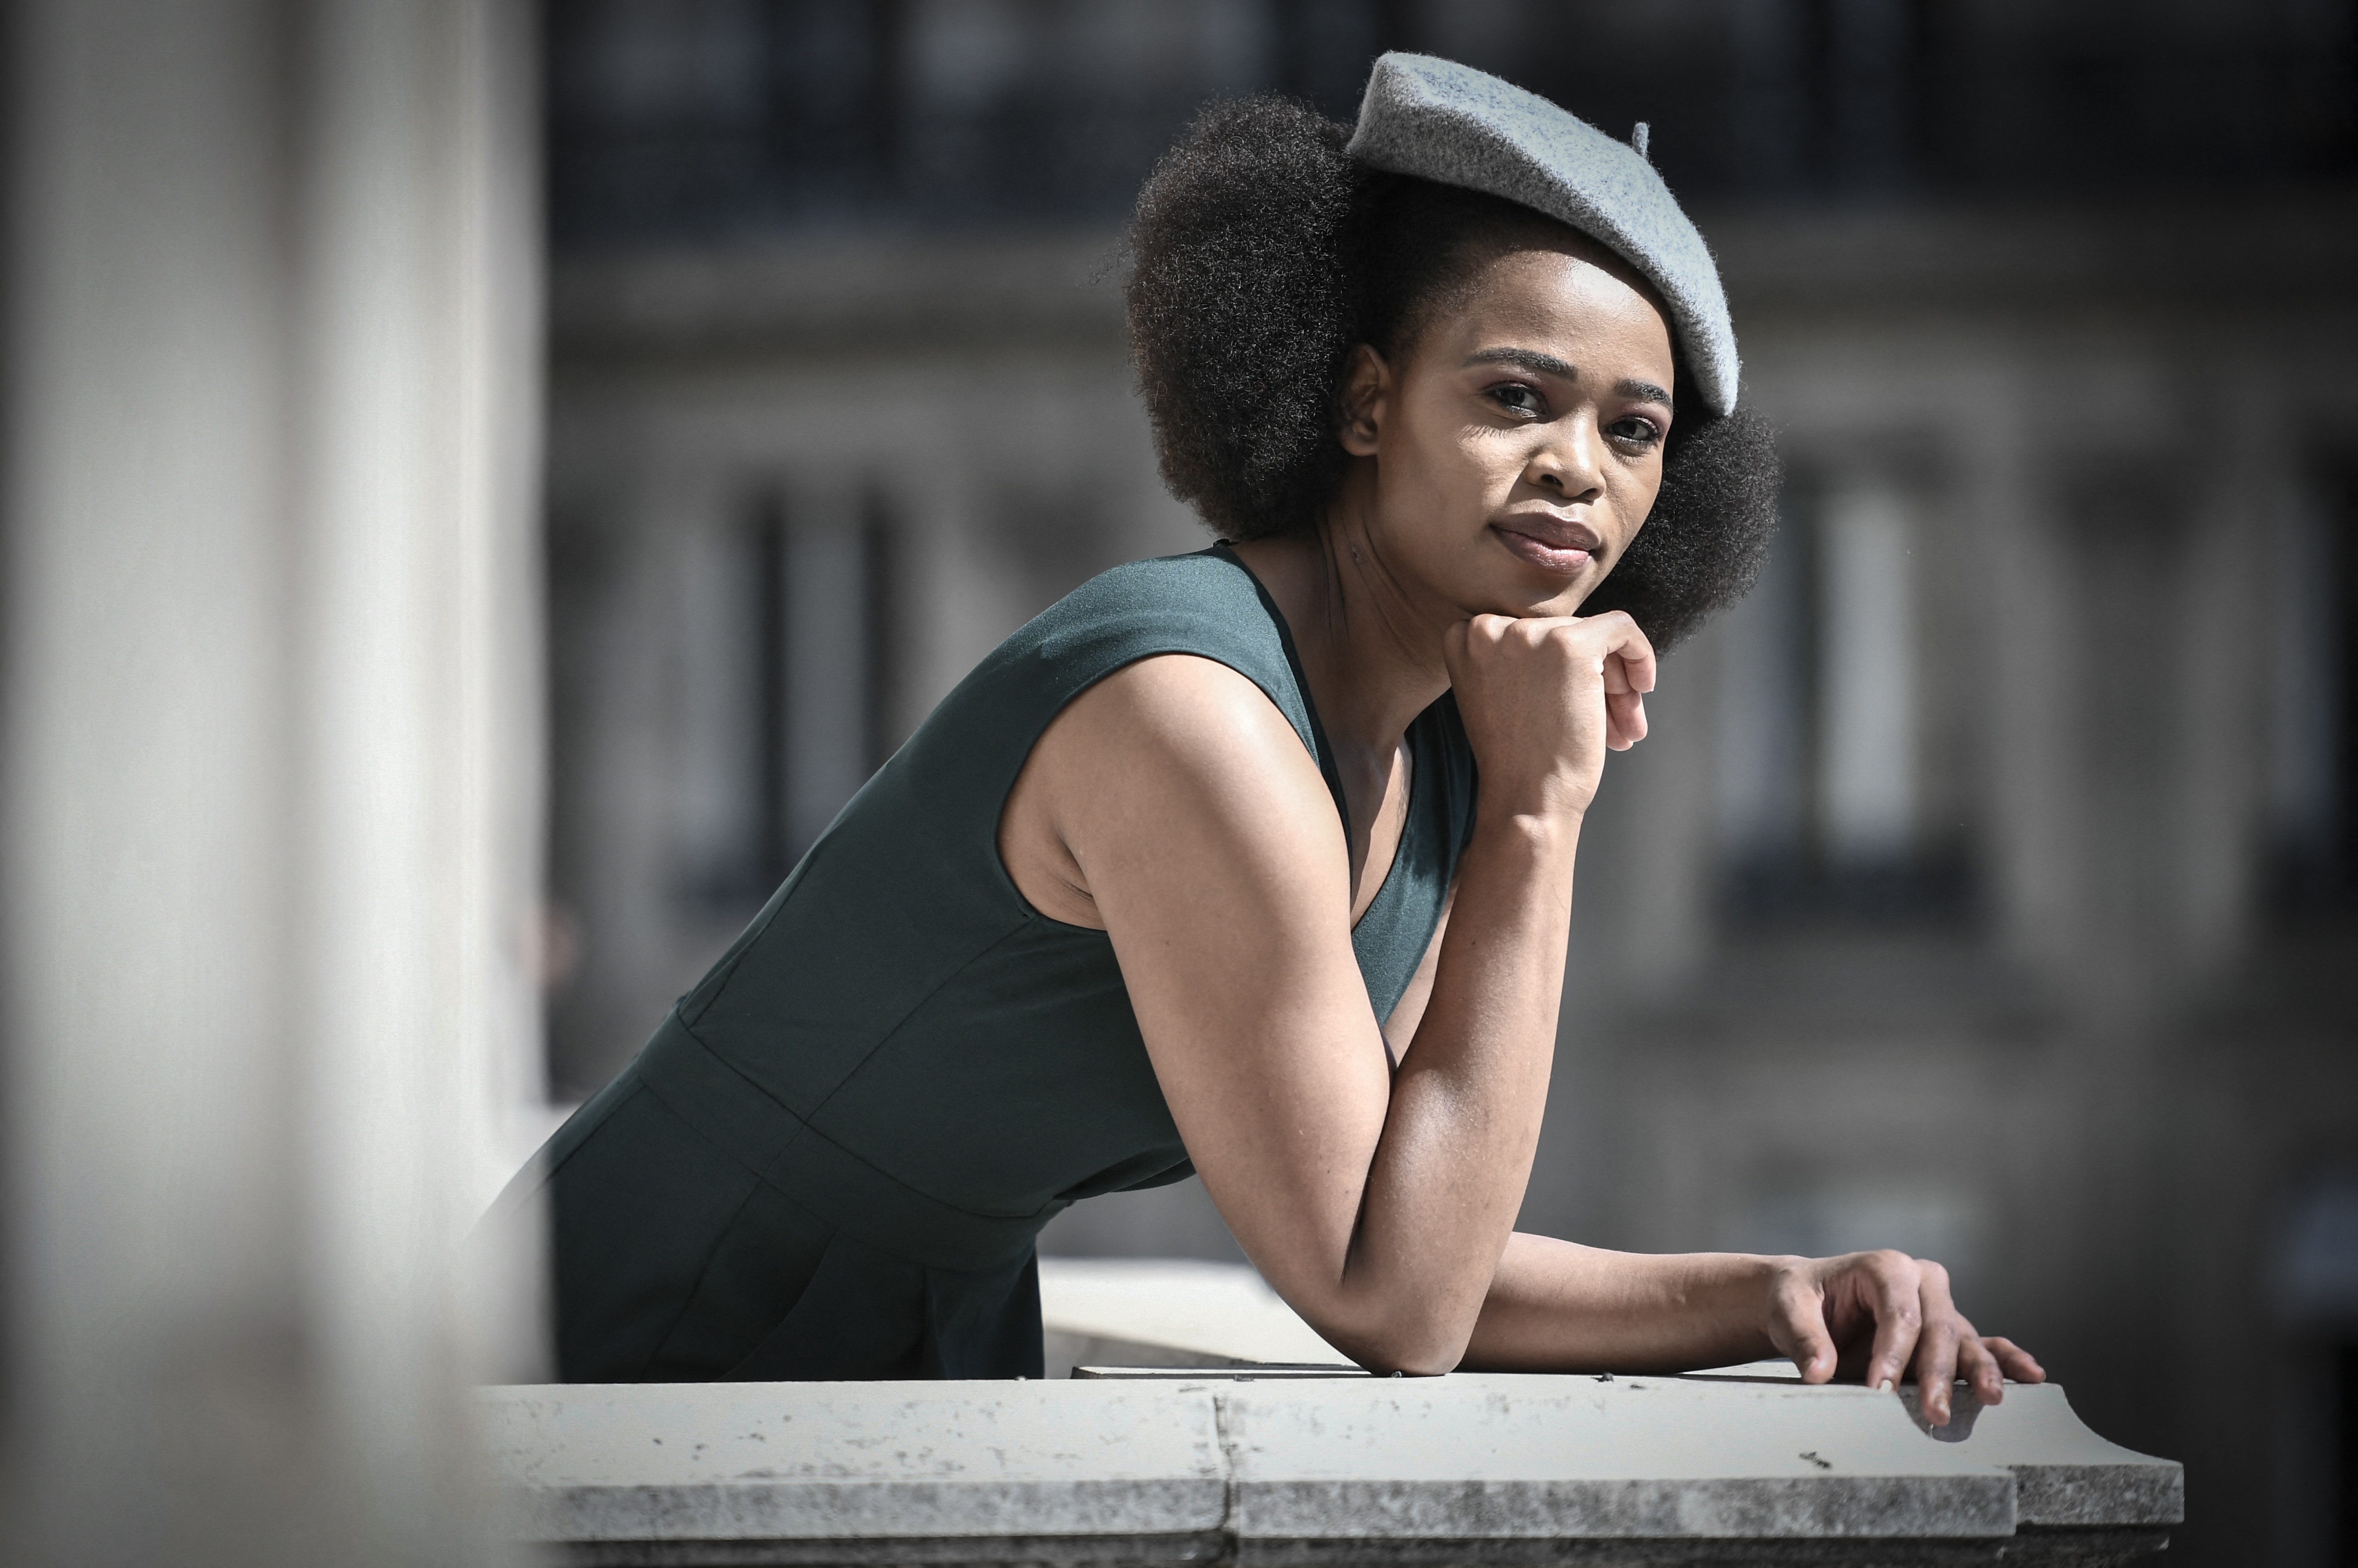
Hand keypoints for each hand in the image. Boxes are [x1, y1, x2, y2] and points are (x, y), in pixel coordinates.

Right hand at [1442, 610, 1655, 818]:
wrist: (1527, 800)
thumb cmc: (1520, 761)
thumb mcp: (1501, 695)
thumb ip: (1521, 658)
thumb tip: (1579, 635)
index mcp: (1464, 638)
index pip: (1530, 633)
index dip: (1557, 668)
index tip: (1572, 703)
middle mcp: (1488, 627)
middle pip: (1563, 633)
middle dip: (1595, 679)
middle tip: (1614, 725)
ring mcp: (1528, 633)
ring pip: (1593, 637)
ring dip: (1615, 683)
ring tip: (1626, 727)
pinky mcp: (1570, 643)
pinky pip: (1621, 627)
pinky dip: (1639, 653)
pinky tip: (1644, 687)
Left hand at [1763, 1250, 2044, 1425]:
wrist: (1806, 1301)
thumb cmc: (1798, 1299)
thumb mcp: (1788, 1309)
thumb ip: (1804, 1338)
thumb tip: (1818, 1372)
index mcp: (1884, 1267)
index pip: (1899, 1313)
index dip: (1893, 1354)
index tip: (1879, 1391)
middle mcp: (1920, 1282)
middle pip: (1937, 1328)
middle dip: (1937, 1373)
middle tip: (1935, 1413)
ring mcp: (1938, 1307)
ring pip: (1963, 1339)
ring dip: (1979, 1370)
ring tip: (1992, 1397)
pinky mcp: (1946, 1333)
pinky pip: (1981, 1343)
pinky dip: (2004, 1358)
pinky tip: (2029, 1375)